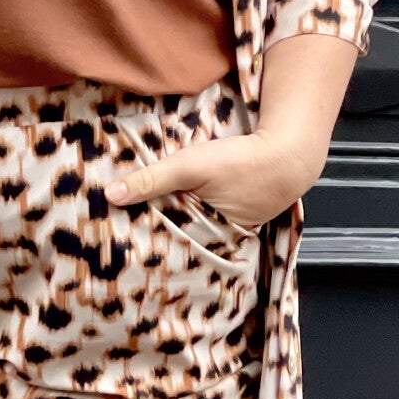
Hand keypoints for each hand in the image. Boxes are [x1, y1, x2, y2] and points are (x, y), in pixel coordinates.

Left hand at [104, 128, 321, 231]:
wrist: (289, 153)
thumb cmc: (241, 162)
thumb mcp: (191, 167)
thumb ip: (151, 179)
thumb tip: (109, 195)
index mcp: (203, 237)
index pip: (162, 245)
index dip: (140, 241)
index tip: (114, 238)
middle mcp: (216, 241)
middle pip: (176, 240)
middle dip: (153, 236)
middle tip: (119, 233)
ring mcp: (228, 231)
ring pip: (190, 230)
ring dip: (172, 224)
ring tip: (139, 222)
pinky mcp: (236, 217)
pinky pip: (205, 220)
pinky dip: (192, 214)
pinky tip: (176, 206)